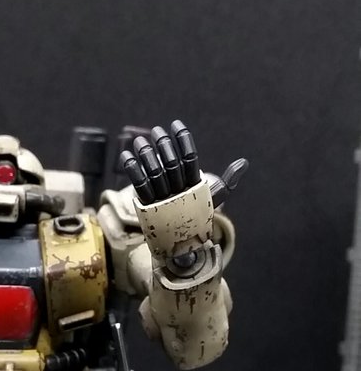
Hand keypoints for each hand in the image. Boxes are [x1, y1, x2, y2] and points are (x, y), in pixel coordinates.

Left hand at [119, 120, 247, 207]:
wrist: (182, 246)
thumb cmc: (198, 216)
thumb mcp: (214, 198)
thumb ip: (228, 179)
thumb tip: (244, 162)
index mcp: (195, 188)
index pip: (191, 159)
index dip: (183, 140)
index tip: (175, 124)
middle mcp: (179, 194)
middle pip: (171, 165)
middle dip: (163, 145)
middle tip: (156, 130)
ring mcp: (163, 201)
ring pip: (153, 173)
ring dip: (145, 155)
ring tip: (140, 140)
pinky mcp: (147, 207)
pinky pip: (139, 186)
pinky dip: (132, 170)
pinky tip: (126, 156)